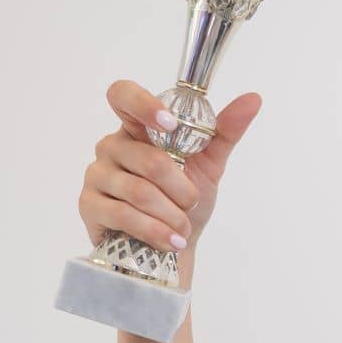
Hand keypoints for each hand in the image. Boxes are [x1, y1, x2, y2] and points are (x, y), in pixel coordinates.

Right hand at [79, 81, 262, 253]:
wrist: (173, 246)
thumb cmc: (185, 201)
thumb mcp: (209, 165)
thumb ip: (225, 131)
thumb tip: (253, 99)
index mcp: (137, 128)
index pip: (123, 95)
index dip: (144, 104)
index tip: (171, 125)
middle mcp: (112, 146)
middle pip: (149, 160)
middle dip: (181, 190)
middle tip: (191, 204)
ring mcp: (97, 174)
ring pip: (139, 191)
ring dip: (171, 215)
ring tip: (181, 228)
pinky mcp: (89, 205)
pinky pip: (124, 215)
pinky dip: (154, 231)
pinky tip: (169, 241)